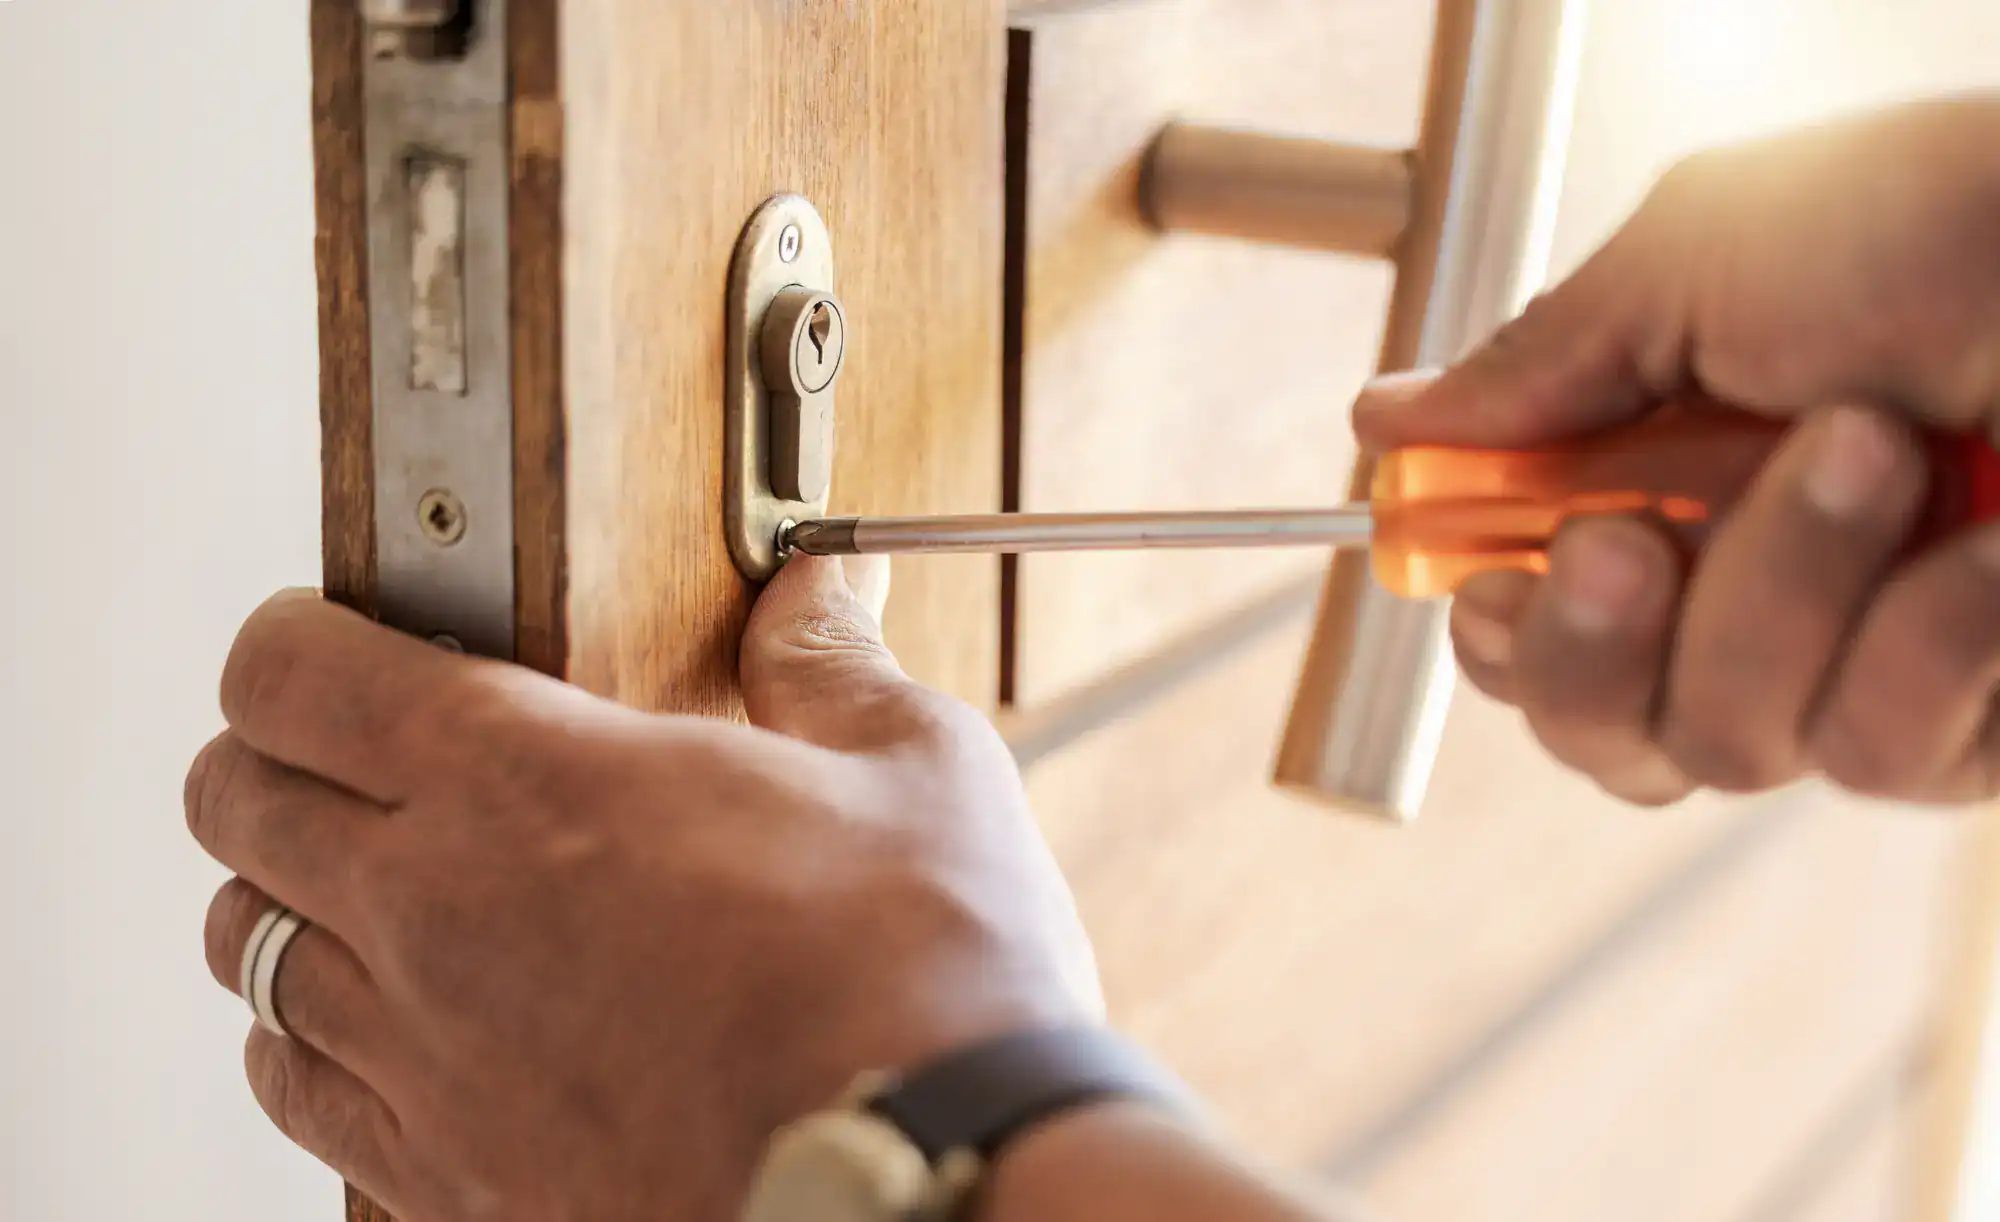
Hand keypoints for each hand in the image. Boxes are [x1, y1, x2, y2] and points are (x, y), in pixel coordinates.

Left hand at [185, 558, 1100, 1220]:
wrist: (930, 1189)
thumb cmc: (929, 981)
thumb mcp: (914, 771)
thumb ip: (828, 670)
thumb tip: (812, 597)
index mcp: (527, 777)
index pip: (291, 676)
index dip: (292, 638)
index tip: (328, 635)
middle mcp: (435, 912)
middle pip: (231, 804)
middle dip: (270, 757)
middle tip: (342, 749)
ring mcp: (427, 1060)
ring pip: (245, 952)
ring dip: (285, 901)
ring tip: (360, 889)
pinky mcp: (449, 1182)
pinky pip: (298, 1095)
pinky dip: (311, 1048)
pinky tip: (386, 1032)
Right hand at [1354, 95, 1999, 806]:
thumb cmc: (1970, 219)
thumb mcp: (1706, 257)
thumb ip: (1543, 362)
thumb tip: (1387, 416)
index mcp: (1677, 483)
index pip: (1539, 626)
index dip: (1499, 636)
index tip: (1488, 585)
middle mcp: (1759, 593)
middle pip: (1602, 738)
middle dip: (1591, 656)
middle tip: (1628, 544)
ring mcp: (1869, 668)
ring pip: (1725, 745)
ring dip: (1779, 594)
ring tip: (1875, 448)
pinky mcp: (1977, 728)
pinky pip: (1872, 754)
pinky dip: (1920, 642)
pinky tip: (1987, 551)